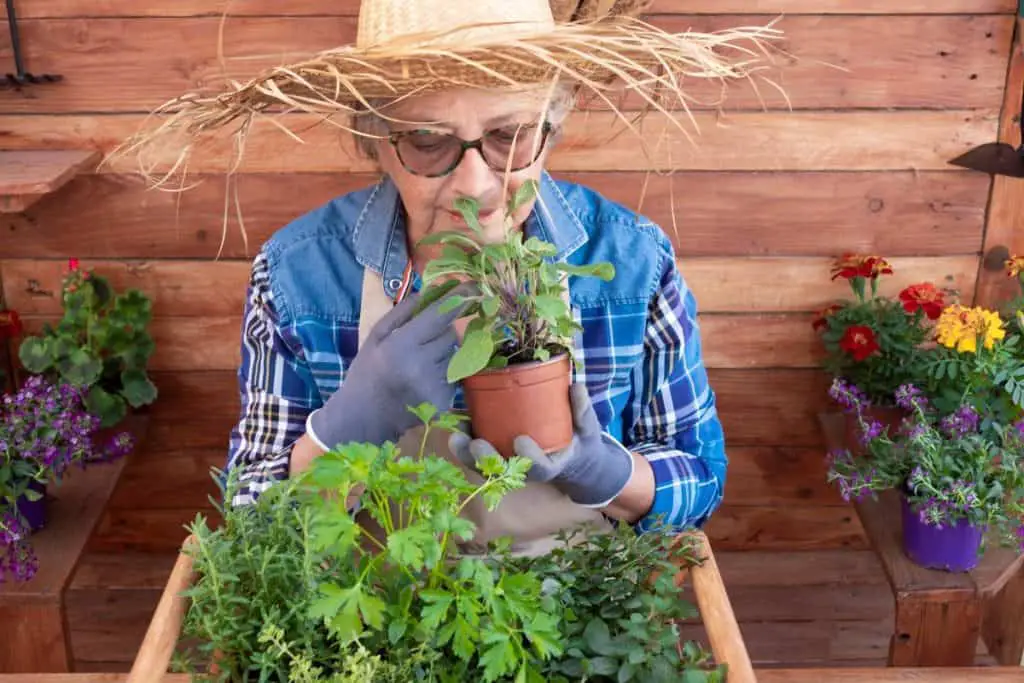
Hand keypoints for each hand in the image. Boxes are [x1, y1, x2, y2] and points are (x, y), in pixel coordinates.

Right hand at [307, 286, 468, 449]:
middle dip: (442, 332)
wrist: (363, 418)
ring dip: (443, 354)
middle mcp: (421, 365)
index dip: (457, 299)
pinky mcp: (443, 401)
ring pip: (455, 355)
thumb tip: (430, 291)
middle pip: (451, 335)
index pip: (439, 316)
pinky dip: (445, 373)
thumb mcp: (375, 337)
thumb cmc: (367, 372)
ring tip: (419, 364)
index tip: (472, 284)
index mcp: (401, 345)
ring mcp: (434, 385)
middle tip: (423, 341)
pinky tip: (424, 380)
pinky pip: (454, 376)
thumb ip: (402, 313)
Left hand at [449, 383, 634, 506]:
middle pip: (503, 473)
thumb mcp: (587, 428)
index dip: (529, 457)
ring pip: (485, 466)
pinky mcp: (498, 454)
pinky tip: (457, 425)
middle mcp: (526, 470)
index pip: (538, 468)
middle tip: (476, 444)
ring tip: (456, 436)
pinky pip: (479, 454)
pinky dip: (466, 442)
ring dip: (468, 453)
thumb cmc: (578, 439)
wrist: (572, 455)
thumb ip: (582, 410)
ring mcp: (510, 465)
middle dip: (487, 460)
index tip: (521, 440)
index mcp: (550, 465)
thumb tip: (577, 386)